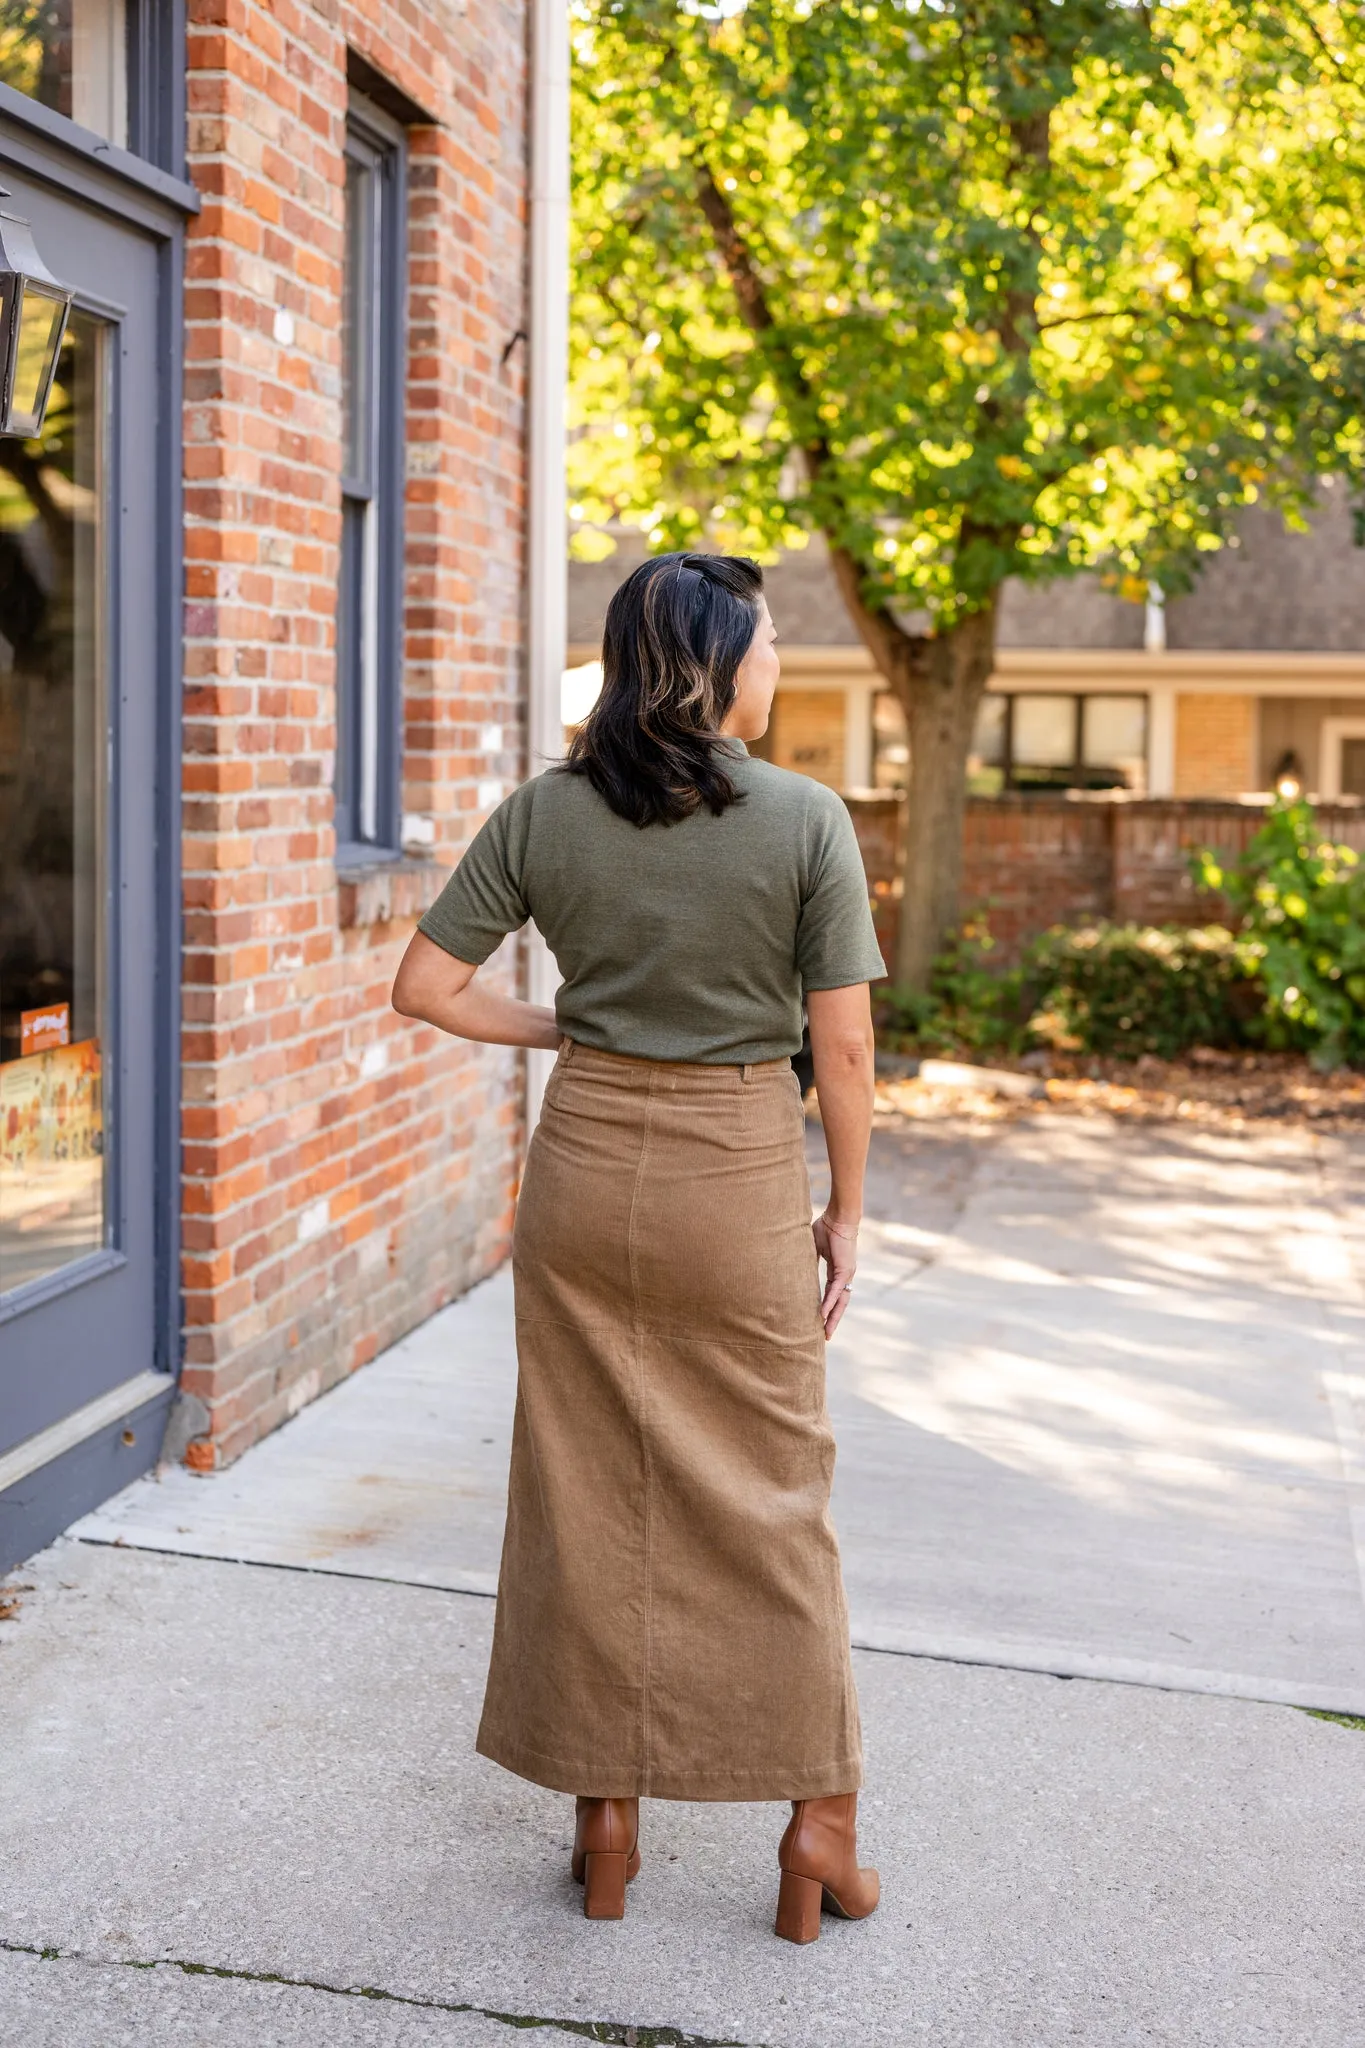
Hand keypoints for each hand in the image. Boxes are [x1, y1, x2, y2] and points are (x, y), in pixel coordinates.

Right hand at [812, 1212, 857, 1338]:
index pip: (832, 1294)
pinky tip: (824, 1314)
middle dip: (833, 1319)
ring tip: (826, 1331)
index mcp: (837, 1270)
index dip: (827, 1307)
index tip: (821, 1320)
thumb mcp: (813, 1248)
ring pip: (840, 1301)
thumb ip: (808, 1260)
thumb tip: (795, 1267)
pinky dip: (830, 1303)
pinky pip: (836, 1290)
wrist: (838, 1217)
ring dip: (833, 1317)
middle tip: (826, 1335)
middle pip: (839, 1303)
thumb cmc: (826, 1227)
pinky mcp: (844, 1269)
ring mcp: (846, 1273)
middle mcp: (844, 1275)